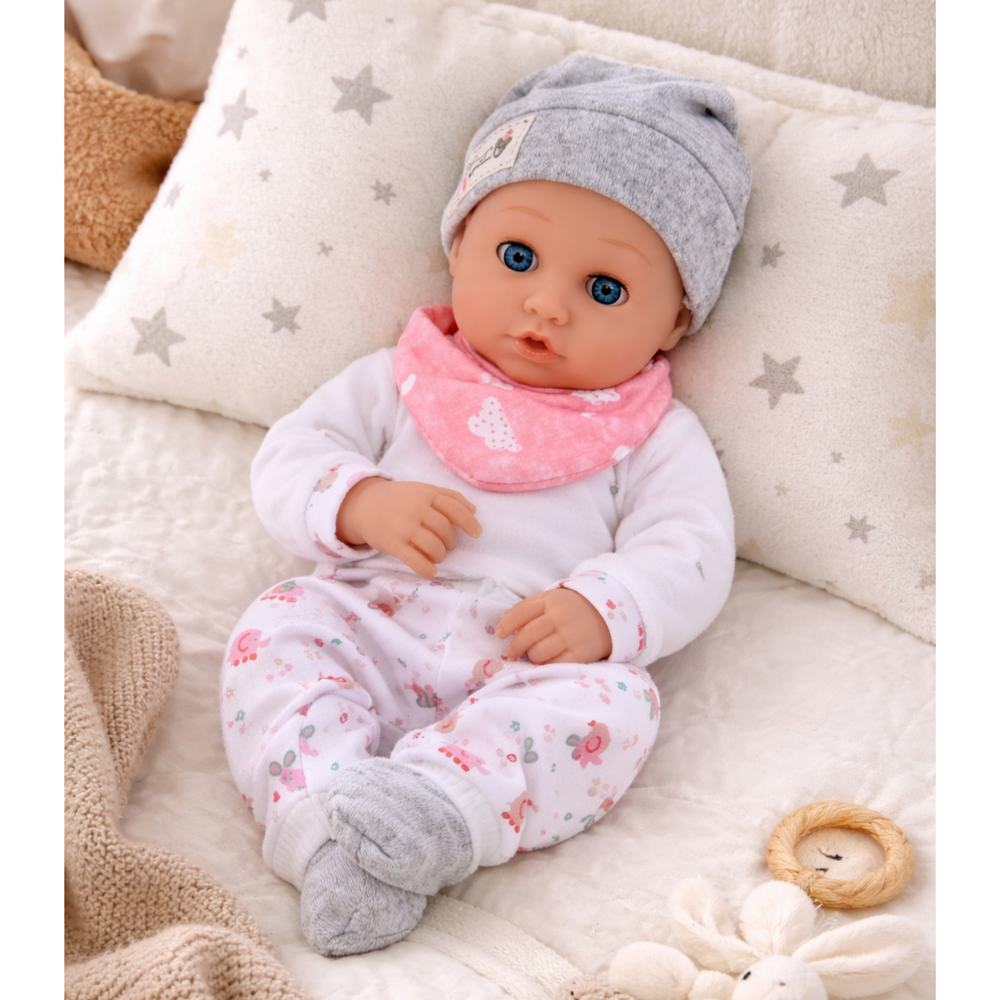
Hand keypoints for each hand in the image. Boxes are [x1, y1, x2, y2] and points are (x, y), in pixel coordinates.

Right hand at [336, 478, 481, 578]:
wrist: (362, 504)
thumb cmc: (398, 498)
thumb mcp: (422, 489)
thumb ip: (448, 496)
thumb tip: (474, 510)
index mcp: (426, 494)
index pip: (455, 508)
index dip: (469, 522)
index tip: (477, 533)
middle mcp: (416, 509)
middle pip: (445, 530)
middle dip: (451, 541)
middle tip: (446, 544)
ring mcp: (404, 527)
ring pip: (433, 546)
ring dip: (440, 555)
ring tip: (437, 556)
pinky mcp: (392, 543)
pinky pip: (415, 560)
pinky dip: (427, 569)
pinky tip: (431, 571)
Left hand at [495, 588, 611, 664]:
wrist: (609, 616)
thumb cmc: (572, 608)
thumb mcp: (551, 599)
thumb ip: (528, 606)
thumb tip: (504, 618)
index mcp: (550, 601)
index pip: (521, 612)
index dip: (507, 624)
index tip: (499, 634)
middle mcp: (560, 617)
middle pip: (528, 634)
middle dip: (515, 646)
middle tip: (513, 652)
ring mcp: (571, 636)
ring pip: (539, 652)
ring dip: (531, 656)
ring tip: (534, 654)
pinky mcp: (581, 653)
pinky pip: (555, 664)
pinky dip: (546, 665)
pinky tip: (546, 661)